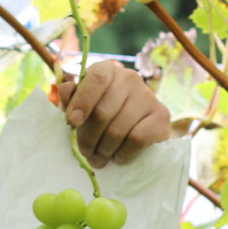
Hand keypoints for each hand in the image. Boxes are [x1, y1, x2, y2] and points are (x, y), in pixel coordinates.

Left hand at [56, 61, 171, 167]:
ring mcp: (148, 96)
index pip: (97, 78)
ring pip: (117, 130)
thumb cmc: (104, 113)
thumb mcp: (83, 103)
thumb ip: (71, 97)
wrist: (140, 126)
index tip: (72, 123)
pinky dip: (123, 153)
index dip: (82, 101)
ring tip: (98, 158)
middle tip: (84, 152)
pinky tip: (118, 156)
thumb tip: (66, 90)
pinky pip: (137, 139)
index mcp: (107, 70)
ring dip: (103, 150)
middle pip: (103, 112)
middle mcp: (129, 78)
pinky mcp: (161, 115)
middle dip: (88, 138)